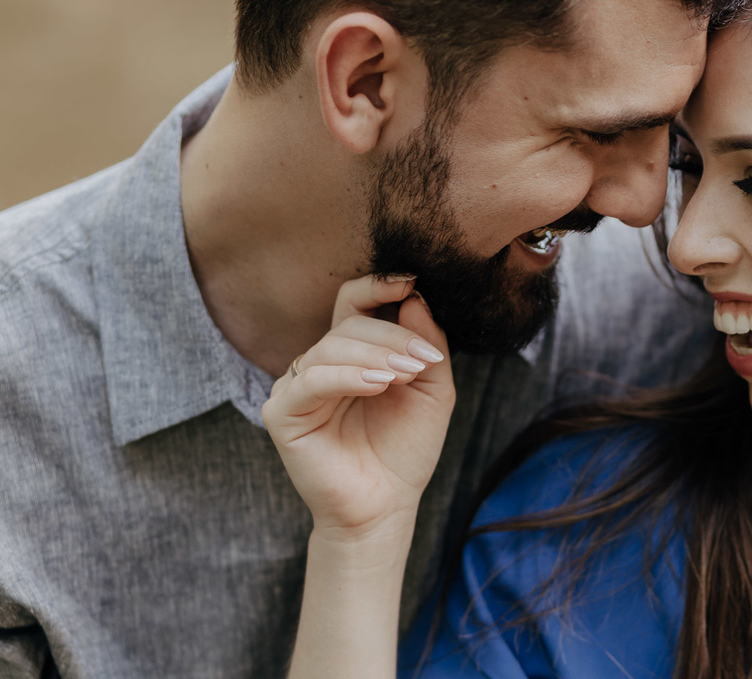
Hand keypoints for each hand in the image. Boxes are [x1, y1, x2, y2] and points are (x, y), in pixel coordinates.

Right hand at [263, 275, 455, 539]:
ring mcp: (298, 386)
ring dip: (375, 355)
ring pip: (331, 347)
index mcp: (353, 353)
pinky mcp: (282, 413)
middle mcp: (321, 364)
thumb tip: (415, 298)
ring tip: (405, 376)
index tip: (413, 281)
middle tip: (423, 360)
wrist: (386, 506)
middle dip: (392, 335)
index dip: (378, 285)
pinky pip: (311, 379)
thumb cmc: (405, 449)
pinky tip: (378, 384)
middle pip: (349, 323)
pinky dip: (347, 376)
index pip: (353, 302)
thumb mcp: (433, 390)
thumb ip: (428, 344)